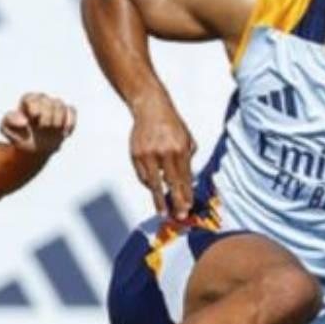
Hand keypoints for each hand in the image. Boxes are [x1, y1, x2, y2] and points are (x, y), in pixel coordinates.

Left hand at [0, 93, 75, 155]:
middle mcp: (42, 100)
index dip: (35, 111)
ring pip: (61, 106)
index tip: (33, 122)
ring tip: (52, 130)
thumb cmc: (19, 136)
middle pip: (49, 102)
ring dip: (57, 122)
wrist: (34, 149)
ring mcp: (55, 106)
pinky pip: (71, 111)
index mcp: (28, 100)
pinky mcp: (66, 113)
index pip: (33, 100)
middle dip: (47, 118)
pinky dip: (69, 123)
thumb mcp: (7, 129)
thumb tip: (24, 121)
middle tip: (42, 128)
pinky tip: (64, 133)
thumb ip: (9, 121)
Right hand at [129, 100, 196, 220]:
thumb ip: (187, 158)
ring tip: (163, 211)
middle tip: (179, 216)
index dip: (187, 193)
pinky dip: (149, 184)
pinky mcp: (136, 155)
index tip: (188, 206)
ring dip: (159, 199)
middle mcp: (164, 152)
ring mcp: (148, 154)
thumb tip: (188, 180)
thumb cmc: (171, 123)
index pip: (185, 177)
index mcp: (179, 148)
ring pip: (154, 183)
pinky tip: (154, 191)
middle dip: (176, 202)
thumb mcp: (187, 138)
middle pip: (171, 183)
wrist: (150, 107)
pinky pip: (142, 176)